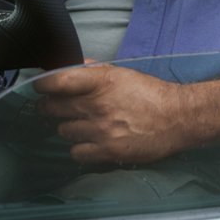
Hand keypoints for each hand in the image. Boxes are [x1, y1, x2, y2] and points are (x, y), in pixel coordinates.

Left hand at [35, 62, 187, 164]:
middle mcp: (98, 105)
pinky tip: (91, 142)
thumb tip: (69, 66)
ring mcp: (101, 130)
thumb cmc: (151, 94)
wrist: (179, 118)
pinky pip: (76, 152)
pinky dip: (80, 148)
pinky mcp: (108, 151)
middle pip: (53, 108)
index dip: (43, 85)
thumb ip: (94, 70)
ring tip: (84, 126)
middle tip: (59, 108)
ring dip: (70, 128)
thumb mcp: (123, 74)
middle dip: (52, 107)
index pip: (58, 81)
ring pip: (63, 131)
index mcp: (102, 81)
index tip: (41, 87)